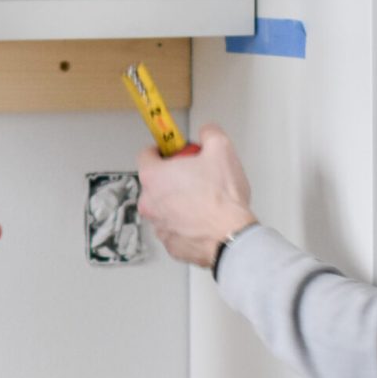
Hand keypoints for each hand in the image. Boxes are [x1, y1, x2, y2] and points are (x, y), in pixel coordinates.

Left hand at [136, 124, 255, 269]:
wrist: (231, 235)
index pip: (146, 155)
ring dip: (178, 202)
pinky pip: (174, 228)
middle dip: (173, 177)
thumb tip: (207, 133)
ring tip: (203, 200)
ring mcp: (158, 225)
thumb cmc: (221, 198)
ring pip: (164, 207)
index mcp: (154, 177)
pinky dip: (185, 223)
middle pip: (156, 182)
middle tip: (197, 176)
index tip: (174, 152)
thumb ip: (209, 133)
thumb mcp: (221, 148)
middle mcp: (150, 202)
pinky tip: (203, 219)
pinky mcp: (170, 244)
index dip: (162, 150)